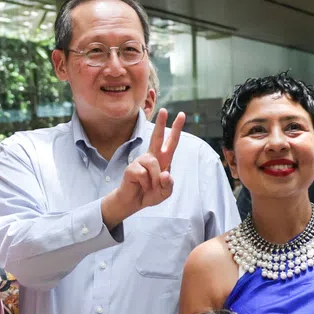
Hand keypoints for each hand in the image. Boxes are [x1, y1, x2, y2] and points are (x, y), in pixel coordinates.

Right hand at [102, 109, 184, 228]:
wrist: (133, 202)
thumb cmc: (149, 194)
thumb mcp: (165, 192)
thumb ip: (169, 184)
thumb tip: (165, 174)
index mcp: (162, 160)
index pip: (171, 143)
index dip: (176, 129)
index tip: (181, 115)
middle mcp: (151, 157)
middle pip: (157, 137)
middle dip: (161, 123)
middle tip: (164, 110)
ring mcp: (140, 161)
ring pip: (154, 165)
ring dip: (154, 180)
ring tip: (149, 187)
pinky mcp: (132, 168)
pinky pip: (144, 175)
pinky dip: (146, 184)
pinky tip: (140, 186)